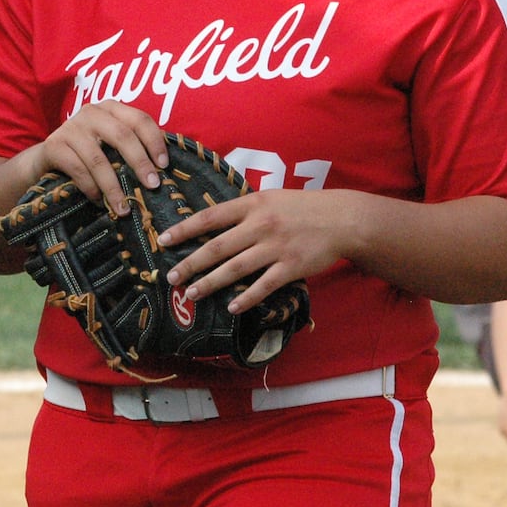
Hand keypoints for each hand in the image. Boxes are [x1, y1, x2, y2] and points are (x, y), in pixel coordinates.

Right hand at [34, 99, 167, 216]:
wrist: (47, 158)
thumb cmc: (90, 152)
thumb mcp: (112, 144)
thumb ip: (134, 147)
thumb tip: (164, 168)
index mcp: (112, 108)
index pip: (140, 120)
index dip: (155, 142)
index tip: (164, 166)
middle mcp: (91, 113)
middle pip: (122, 136)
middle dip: (140, 163)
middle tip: (152, 185)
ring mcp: (70, 127)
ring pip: (99, 159)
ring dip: (114, 187)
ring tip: (124, 208)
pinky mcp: (54, 145)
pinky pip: (78, 170)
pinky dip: (91, 188)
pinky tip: (99, 201)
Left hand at [161, 188, 349, 312]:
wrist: (342, 219)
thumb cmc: (305, 208)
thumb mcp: (273, 198)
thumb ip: (246, 209)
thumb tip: (215, 221)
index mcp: (254, 204)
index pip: (211, 217)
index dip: (184, 229)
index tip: (163, 240)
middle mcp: (261, 225)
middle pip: (217, 247)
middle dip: (190, 263)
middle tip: (170, 277)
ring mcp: (276, 247)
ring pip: (235, 269)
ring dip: (210, 283)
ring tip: (192, 294)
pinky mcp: (291, 266)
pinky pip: (263, 286)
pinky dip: (246, 298)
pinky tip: (232, 307)